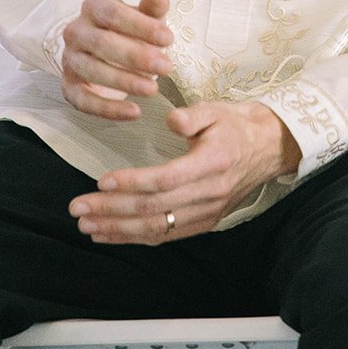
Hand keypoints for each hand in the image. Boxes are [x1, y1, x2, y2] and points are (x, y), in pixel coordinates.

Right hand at [60, 0, 173, 120]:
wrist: (109, 53)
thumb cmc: (131, 31)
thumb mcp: (145, 17)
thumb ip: (152, 8)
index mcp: (93, 8)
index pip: (113, 13)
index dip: (141, 26)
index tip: (169, 39)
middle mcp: (76, 32)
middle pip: (102, 43)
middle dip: (137, 56)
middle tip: (167, 67)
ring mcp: (69, 60)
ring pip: (92, 71)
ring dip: (125, 82)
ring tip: (153, 89)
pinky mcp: (69, 87)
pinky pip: (84, 101)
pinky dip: (109, 109)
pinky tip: (134, 112)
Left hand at [69, 100, 301, 244]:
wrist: (269, 149)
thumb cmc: (236, 127)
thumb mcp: (217, 110)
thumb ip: (192, 115)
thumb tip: (170, 120)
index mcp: (213, 162)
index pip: (166, 179)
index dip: (132, 182)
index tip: (102, 181)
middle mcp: (210, 193)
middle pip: (155, 208)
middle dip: (112, 210)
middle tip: (79, 207)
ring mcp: (208, 213)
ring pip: (157, 227)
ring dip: (118, 230)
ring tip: (87, 226)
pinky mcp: (204, 223)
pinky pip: (165, 235)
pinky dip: (135, 238)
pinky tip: (110, 235)